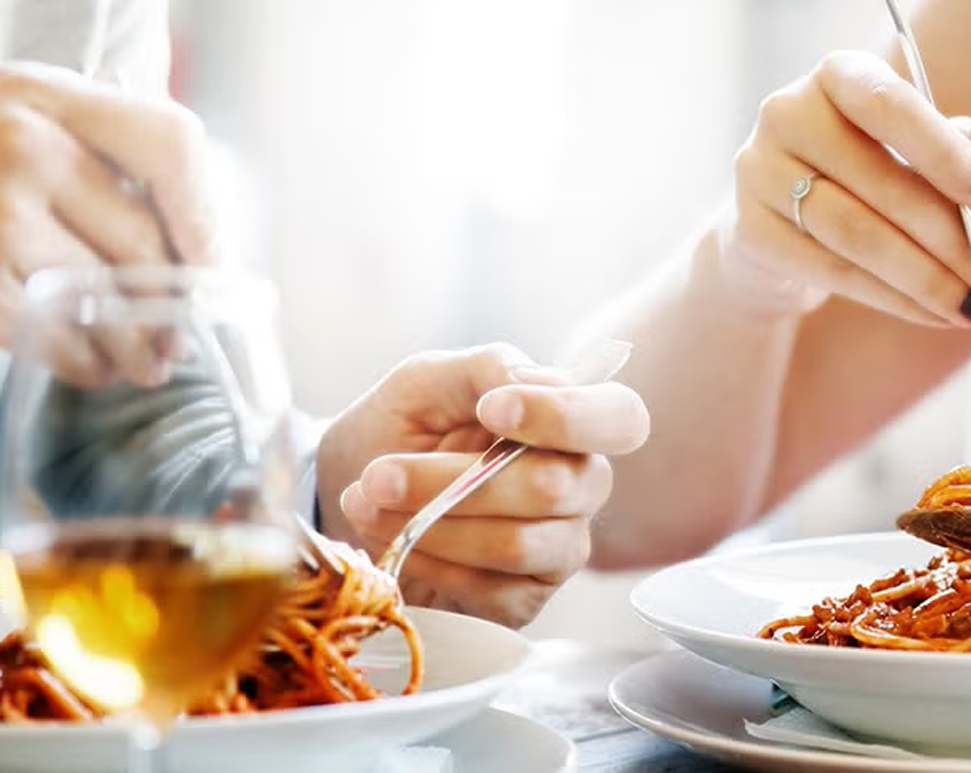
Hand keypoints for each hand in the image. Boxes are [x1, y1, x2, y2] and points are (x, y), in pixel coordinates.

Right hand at [0, 62, 213, 384]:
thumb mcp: (26, 117)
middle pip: (142, 239)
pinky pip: (51, 335)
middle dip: (173, 304)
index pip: (171, 145)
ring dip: (136, 346)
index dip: (205, 216)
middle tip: (182, 338)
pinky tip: (95, 367)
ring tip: (149, 365)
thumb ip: (107, 144)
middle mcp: (23, 148)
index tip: (216, 267)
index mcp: (47, 96)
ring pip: (106, 299)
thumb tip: (205, 235)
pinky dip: (82, 362)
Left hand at [316, 343, 649, 627]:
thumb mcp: (428, 381)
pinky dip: (429, 564)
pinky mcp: (524, 600)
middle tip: (380, 474)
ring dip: (430, 525)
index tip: (492, 409)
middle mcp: (580, 487)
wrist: (349, 490)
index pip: (620, 419)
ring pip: (517, 543)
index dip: (564, 416)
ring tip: (367, 504)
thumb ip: (484, 370)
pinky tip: (394, 543)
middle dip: (454, 480)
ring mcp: (558, 549)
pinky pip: (490, 591)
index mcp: (570, 423)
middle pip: (556, 486)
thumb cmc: (401, 427)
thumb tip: (528, 382)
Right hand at [726, 49, 970, 326]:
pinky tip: (934, 315)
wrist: (775, 222)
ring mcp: (759, 172)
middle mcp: (787, 113)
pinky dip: (893, 299)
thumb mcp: (904, 148)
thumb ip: (947, 143)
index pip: (890, 106)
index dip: (947, 154)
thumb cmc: (857, 175)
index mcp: (835, 75)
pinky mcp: (750, 231)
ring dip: (927, 279)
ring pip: (857, 235)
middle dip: (954, 240)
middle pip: (881, 184)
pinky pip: (833, 271)